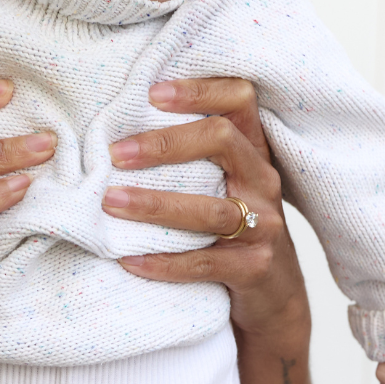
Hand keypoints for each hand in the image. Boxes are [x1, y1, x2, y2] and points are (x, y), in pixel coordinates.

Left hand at [101, 76, 306, 340]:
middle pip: (222, 141)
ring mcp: (263, 226)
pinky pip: (203, 263)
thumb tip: (112, 130)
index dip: (199, 90)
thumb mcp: (220, 181)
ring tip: (110, 201)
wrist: (274, 293)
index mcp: (252, 151)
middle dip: (164, 144)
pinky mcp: (254, 269)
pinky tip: (127, 258)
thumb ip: (187, 155)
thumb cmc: (230, 225)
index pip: (239, 99)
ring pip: (211, 209)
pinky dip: (162, 262)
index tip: (151, 93)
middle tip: (115, 154)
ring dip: (154, 204)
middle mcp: (262, 181)